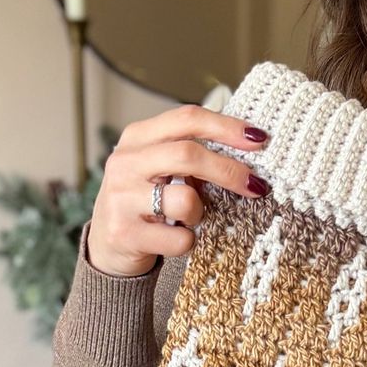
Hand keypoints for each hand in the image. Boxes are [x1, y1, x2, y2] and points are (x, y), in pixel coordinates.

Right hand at [87, 105, 269, 276]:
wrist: (107, 248)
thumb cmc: (146, 201)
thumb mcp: (160, 167)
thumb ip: (192, 152)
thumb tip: (250, 146)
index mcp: (137, 137)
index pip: (187, 119)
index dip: (226, 127)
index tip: (259, 138)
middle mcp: (125, 162)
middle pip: (188, 154)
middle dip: (229, 170)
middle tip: (256, 185)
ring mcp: (121, 198)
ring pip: (185, 200)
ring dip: (200, 213)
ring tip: (192, 218)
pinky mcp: (124, 233)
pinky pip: (179, 239)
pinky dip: (188, 242)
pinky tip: (175, 239)